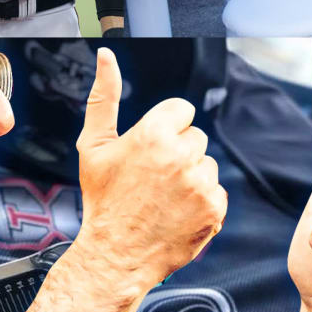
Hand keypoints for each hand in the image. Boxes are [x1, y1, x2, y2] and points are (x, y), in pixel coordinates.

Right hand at [74, 48, 226, 291]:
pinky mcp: (214, 208)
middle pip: (195, 137)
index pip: (181, 110)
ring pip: (207, 165)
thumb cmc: (103, 201)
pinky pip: (216, 192)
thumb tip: (105, 57)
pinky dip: (201, 202)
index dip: (165, 129)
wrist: (115, 254)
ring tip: (163, 198)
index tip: (150, 151)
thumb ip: (103, 97)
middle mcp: (180, 155)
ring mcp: (200, 183)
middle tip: (152, 179)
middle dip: (178, 153)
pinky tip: (177, 212)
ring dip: (191, 177)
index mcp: (153, 133)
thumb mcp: (94, 146)